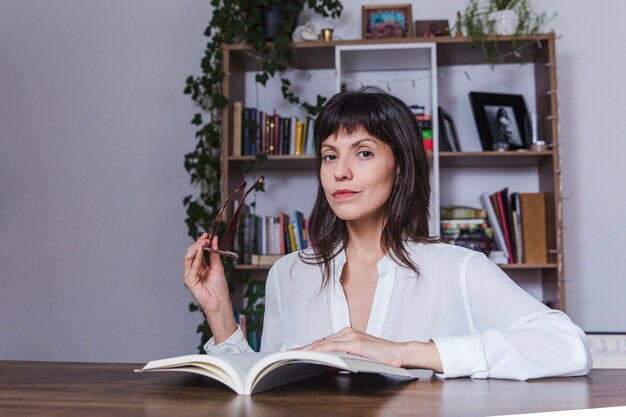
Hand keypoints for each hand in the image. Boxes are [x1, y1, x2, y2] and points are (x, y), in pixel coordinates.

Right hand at [183, 233, 229, 314]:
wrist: (219, 300)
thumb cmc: (219, 287)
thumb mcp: (218, 266)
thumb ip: (214, 253)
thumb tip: (214, 240)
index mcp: (199, 266)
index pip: (197, 251)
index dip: (201, 242)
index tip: (207, 234)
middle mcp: (193, 270)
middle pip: (191, 253)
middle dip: (198, 243)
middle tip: (206, 237)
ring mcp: (189, 275)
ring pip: (189, 257)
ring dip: (197, 248)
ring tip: (204, 241)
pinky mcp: (189, 280)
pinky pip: (192, 266)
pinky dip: (197, 257)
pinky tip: (201, 250)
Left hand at [299, 327, 442, 371]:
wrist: (399, 353)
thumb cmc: (380, 357)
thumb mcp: (357, 357)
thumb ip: (343, 358)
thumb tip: (326, 365)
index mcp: (346, 334)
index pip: (322, 341)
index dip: (308, 347)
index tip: (295, 353)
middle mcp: (346, 332)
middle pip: (319, 341)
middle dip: (303, 348)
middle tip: (288, 355)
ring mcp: (350, 336)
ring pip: (323, 343)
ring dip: (308, 350)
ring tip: (295, 355)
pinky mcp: (355, 343)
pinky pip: (333, 346)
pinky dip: (321, 350)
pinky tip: (312, 354)